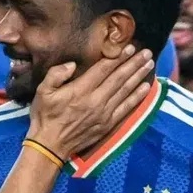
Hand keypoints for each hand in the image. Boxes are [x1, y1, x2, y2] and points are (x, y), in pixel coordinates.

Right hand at [27, 45, 153, 157]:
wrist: (50, 145)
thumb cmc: (45, 116)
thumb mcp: (42, 92)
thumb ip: (56, 74)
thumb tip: (72, 64)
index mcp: (80, 90)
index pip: (103, 69)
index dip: (118, 57)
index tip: (130, 47)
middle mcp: (96, 100)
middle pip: (118, 78)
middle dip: (133, 63)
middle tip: (146, 52)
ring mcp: (104, 113)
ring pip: (125, 90)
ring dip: (138, 76)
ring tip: (149, 63)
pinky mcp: (108, 124)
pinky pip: (126, 108)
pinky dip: (137, 97)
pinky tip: (146, 88)